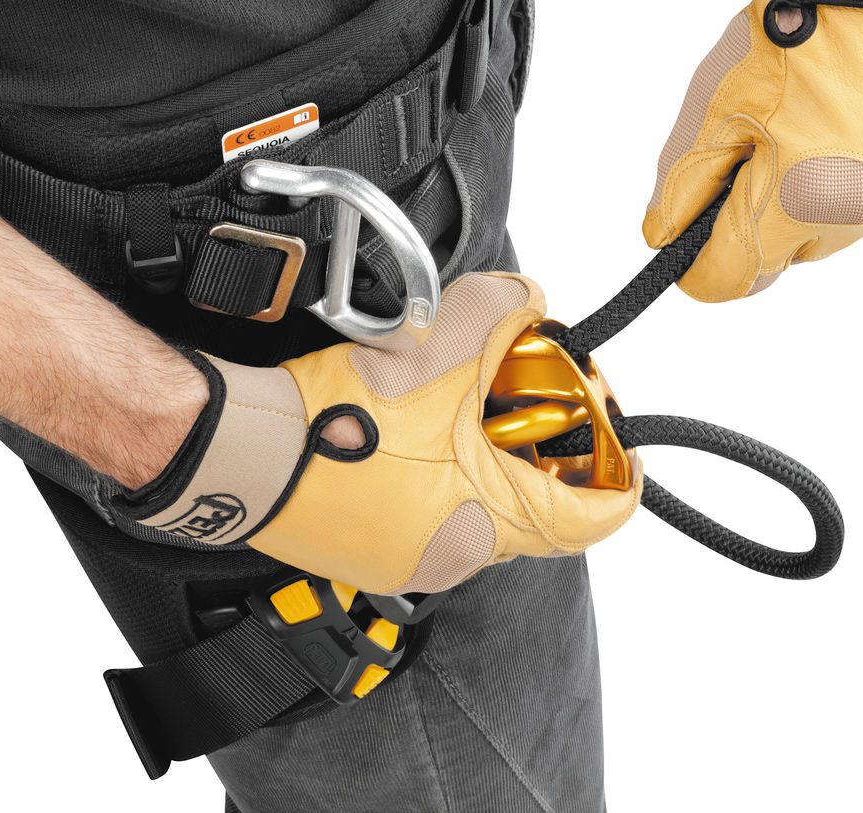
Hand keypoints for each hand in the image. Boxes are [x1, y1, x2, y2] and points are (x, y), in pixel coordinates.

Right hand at [120, 273, 642, 594]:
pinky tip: (406, 433)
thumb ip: (508, 309)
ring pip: (475, 508)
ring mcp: (405, 560)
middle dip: (534, 452)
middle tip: (519, 405)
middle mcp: (452, 556)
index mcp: (488, 523)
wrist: (244, 448)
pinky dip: (432, 475)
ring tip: (454, 410)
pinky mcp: (364, 552)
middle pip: (532, 507)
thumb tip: (529, 303)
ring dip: (479, 460)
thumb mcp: (443, 337)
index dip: (617, 475)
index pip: (592, 516)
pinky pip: (422, 514)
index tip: (618, 448)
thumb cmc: (339, 417)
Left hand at [644, 0, 862, 301]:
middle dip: (760, 220)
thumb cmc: (798, 33)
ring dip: (812, 198)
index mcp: (801, 203)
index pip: (733, 276)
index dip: (700, 265)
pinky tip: (855, 121)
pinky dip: (861, 172)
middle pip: (787, 254)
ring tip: (808, 128)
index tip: (686, 244)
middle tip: (754, 153)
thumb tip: (665, 238)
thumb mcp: (715, 105)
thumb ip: (684, 183)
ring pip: (838, 227)